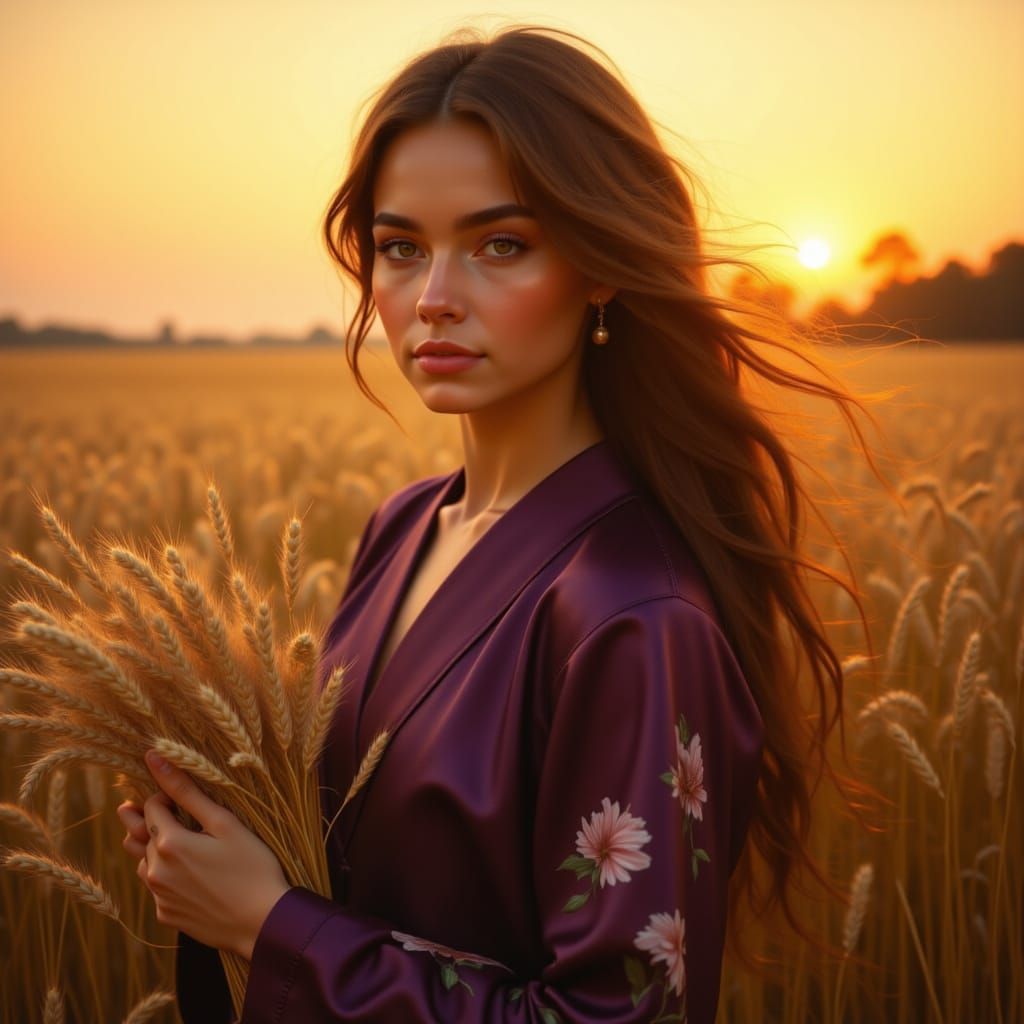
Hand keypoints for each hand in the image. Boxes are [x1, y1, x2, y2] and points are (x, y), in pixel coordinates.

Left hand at [127, 750, 290, 959]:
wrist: (261, 921)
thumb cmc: (251, 866)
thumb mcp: (224, 823)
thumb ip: (187, 792)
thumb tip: (155, 758)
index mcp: (169, 842)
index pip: (150, 806)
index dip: (164, 796)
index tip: (183, 797)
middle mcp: (155, 870)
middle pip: (138, 834)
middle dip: (149, 819)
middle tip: (164, 812)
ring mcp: (158, 896)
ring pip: (143, 862)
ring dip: (154, 849)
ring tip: (180, 843)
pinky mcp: (165, 915)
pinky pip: (156, 888)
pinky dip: (165, 876)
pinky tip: (191, 874)